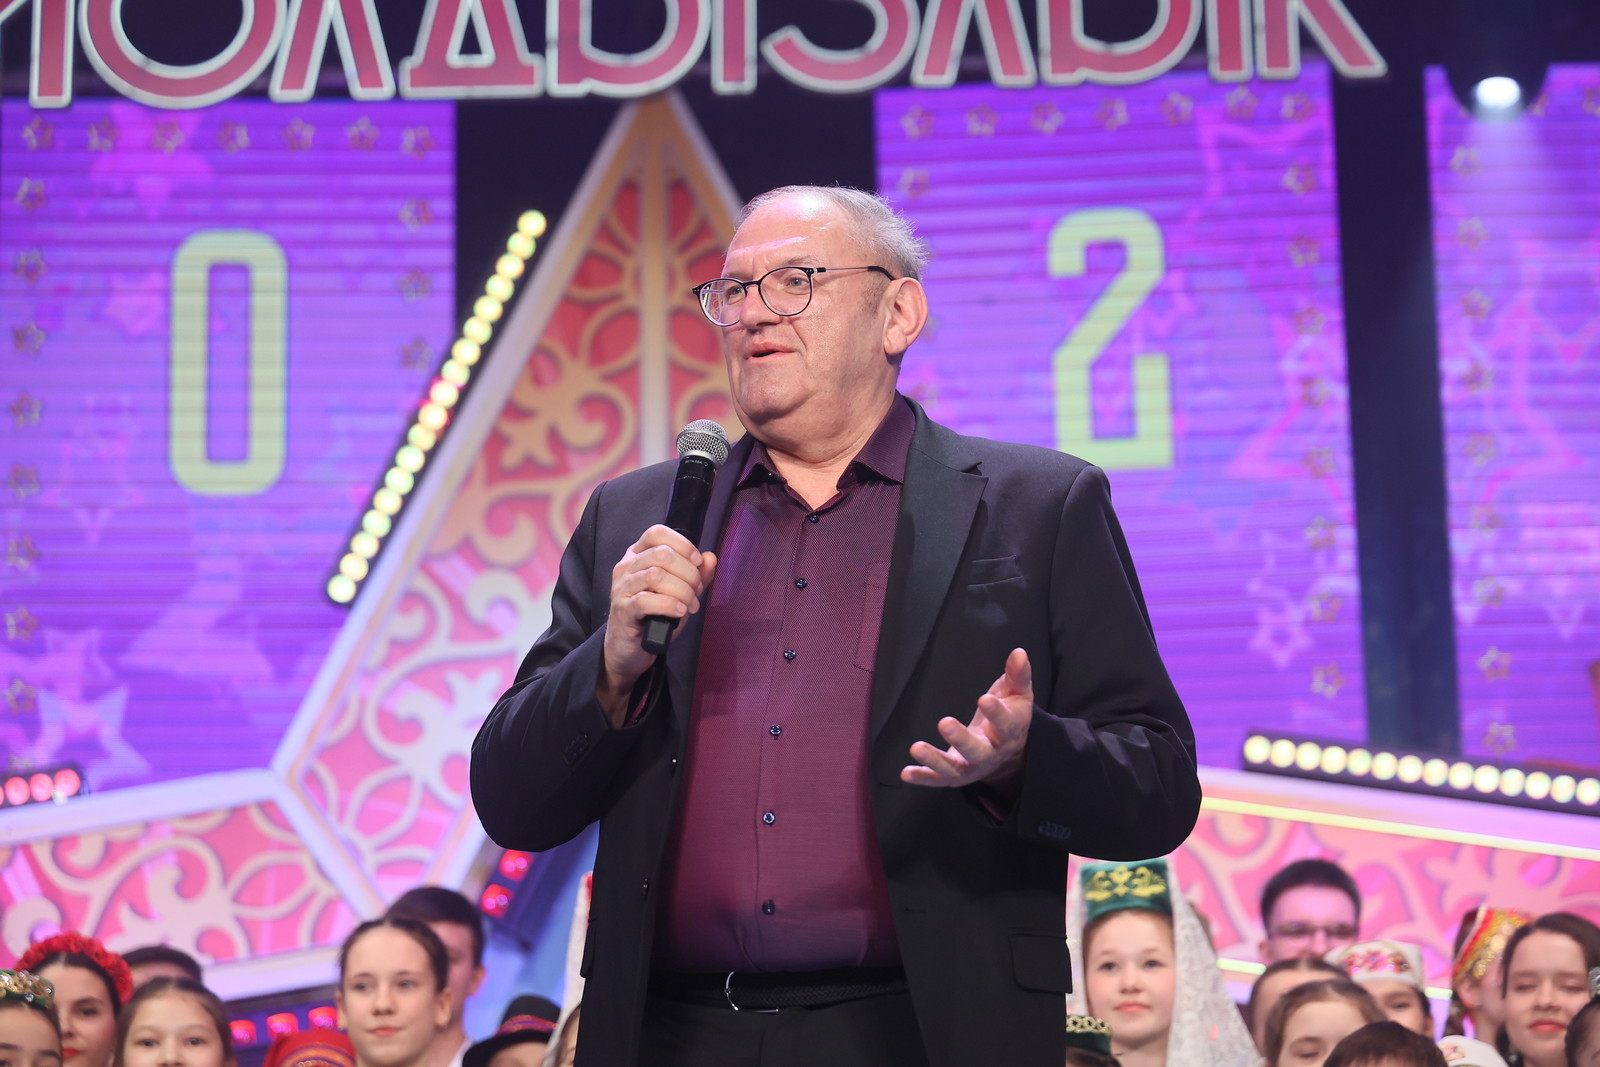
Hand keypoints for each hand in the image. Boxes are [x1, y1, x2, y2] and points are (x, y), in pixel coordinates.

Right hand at [598, 525, 716, 723]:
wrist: (630, 648)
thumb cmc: (653, 616)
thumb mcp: (678, 592)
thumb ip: (695, 575)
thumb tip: (710, 558)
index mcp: (638, 555)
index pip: (657, 533)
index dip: (683, 544)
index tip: (697, 562)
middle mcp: (626, 567)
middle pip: (662, 554)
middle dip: (688, 573)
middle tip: (696, 592)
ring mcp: (621, 588)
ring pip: (656, 575)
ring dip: (682, 591)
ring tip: (690, 605)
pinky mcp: (622, 610)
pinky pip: (646, 601)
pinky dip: (670, 605)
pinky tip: (679, 612)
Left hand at [901, 647, 1031, 789]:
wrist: (1008, 755)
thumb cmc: (1010, 716)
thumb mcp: (1017, 695)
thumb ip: (1018, 675)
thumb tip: (1019, 652)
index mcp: (1009, 732)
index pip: (1005, 723)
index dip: (996, 713)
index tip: (985, 699)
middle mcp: (991, 754)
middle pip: (978, 751)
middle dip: (961, 739)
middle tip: (944, 722)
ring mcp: (972, 767)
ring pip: (954, 768)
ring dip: (935, 759)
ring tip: (916, 748)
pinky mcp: (955, 776)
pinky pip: (938, 779)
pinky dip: (923, 777)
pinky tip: (905, 773)